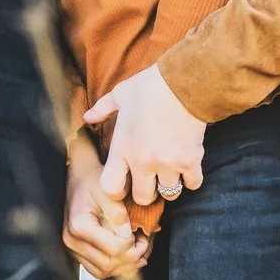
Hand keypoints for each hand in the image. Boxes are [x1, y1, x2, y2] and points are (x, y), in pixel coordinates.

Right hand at [63, 141, 146, 277]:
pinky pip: (97, 269)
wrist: (79, 180)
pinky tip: (127, 256)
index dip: (133, 245)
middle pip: (108, 264)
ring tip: (138, 251)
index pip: (113, 248)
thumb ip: (118, 213)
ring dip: (124, 266)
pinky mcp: (77, 252)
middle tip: (145, 244)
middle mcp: (72, 241)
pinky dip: (114, 267)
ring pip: (102, 271)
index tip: (142, 234)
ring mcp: (73, 249)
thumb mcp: (107, 191)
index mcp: (79, 226)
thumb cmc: (93, 182)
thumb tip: (127, 233)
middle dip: (131, 258)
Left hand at [83, 65, 205, 211]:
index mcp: (123, 148)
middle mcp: (144, 161)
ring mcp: (168, 163)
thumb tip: (87, 117)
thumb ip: (102, 109)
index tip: (124, 185)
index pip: (111, 187)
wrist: (184, 82)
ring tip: (169, 174)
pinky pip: (192, 184)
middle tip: (150, 181)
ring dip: (169, 186)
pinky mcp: (190, 160)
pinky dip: (191, 180)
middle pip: (142, 198)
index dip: (115, 191)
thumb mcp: (120, 94)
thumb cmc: (150, 87)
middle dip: (146, 192)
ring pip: (169, 194)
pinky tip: (188, 168)